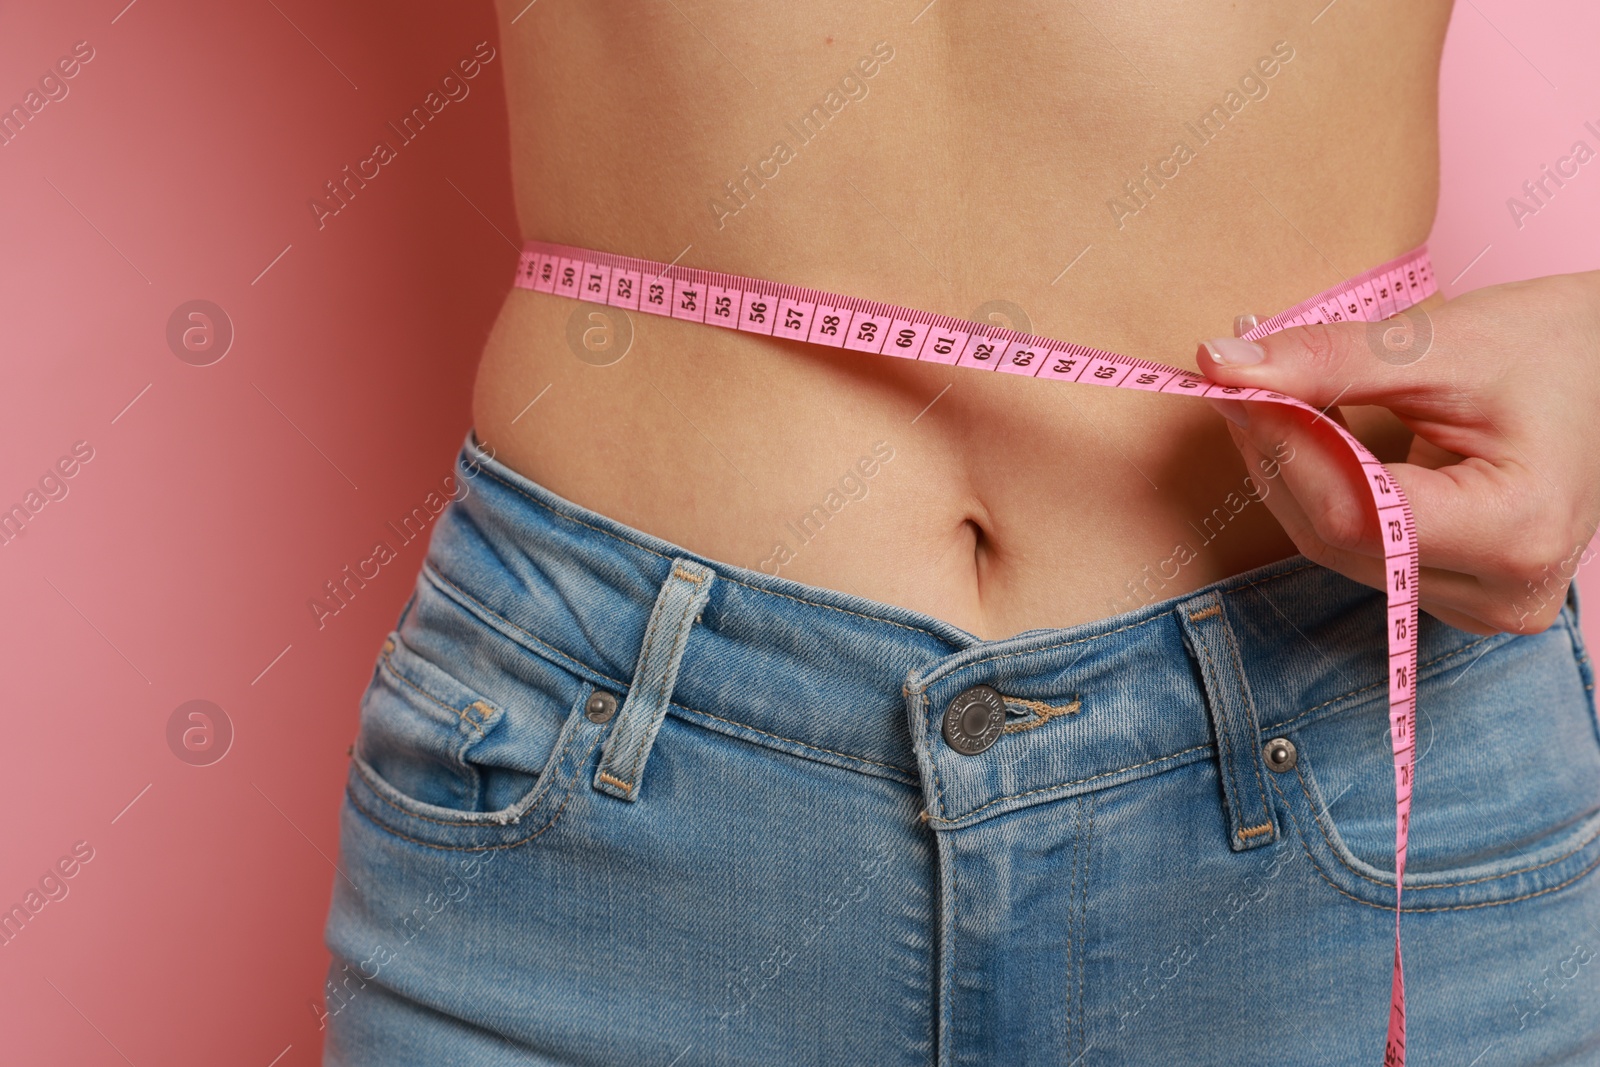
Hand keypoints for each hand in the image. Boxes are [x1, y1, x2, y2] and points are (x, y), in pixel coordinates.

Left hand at [1199, 270, 1599, 634]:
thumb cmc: (1553, 346)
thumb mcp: (1439, 342)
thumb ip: (1325, 360)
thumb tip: (1217, 363)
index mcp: (1517, 531)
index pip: (1353, 512)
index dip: (1281, 447)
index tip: (1232, 384)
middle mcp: (1502, 594)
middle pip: (1337, 538)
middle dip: (1276, 456)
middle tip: (1236, 380)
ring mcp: (1483, 606)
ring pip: (1337, 549)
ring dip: (1292, 473)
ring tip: (1271, 396)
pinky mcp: (1460, 595)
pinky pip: (1361, 549)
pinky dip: (1326, 491)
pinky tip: (1310, 435)